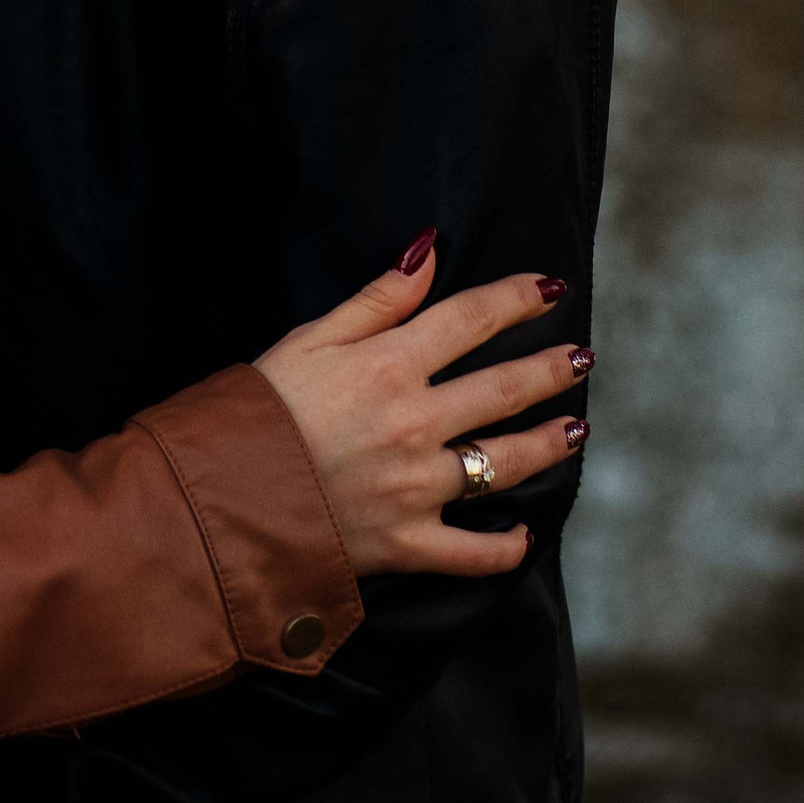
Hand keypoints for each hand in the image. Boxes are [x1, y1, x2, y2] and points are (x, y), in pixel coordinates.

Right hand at [254, 237, 589, 578]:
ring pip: (504, 464)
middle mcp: (415, 423)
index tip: (549, 289)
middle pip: (502, 389)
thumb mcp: (307, 339)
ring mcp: (417, 487)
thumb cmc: (255, 412)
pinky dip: (503, 548)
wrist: (221, 501)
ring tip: (577, 429)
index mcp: (388, 366)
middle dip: (550, 370)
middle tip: (582, 357)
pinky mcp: (408, 543)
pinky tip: (524, 536)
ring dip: (547, 443)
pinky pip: (472, 551)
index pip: (470, 320)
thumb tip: (427, 251)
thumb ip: (375, 299)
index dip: (515, 300)